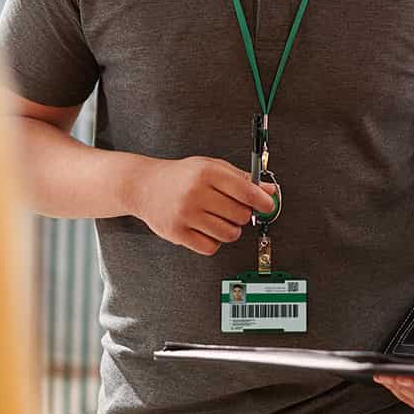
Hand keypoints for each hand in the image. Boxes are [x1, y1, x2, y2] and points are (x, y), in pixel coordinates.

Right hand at [128, 156, 276, 255]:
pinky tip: (206, 229)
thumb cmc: (180, 176)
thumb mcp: (211, 166)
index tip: (268, 206)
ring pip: (228, 234)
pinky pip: (211, 247)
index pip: (246, 191)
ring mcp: (186, 214)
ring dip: (230, 230)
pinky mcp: (177, 233)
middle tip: (233, 209)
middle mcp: (196, 192)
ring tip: (218, 219)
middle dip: (242, 215)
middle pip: (240, 215)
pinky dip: (213, 241)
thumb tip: (269, 191)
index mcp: (207, 172)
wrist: (144, 186)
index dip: (263, 202)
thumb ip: (241, 178)